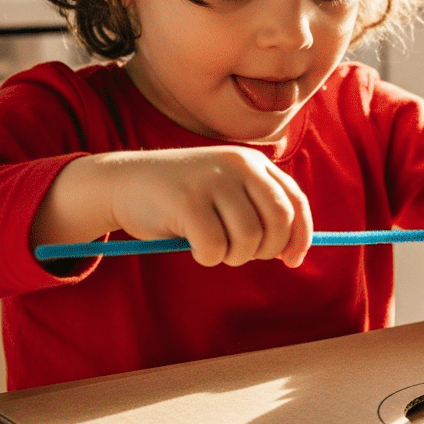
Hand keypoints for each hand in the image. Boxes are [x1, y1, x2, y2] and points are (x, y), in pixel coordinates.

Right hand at [33, 147, 311, 267]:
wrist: (123, 182)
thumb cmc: (183, 197)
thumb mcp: (227, 193)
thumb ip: (258, 210)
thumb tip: (293, 250)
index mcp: (253, 162)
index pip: (295, 201)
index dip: (300, 235)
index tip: (293, 260)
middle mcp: (238, 165)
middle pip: (278, 221)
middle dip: (267, 249)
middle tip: (242, 255)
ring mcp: (213, 180)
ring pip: (249, 239)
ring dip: (233, 256)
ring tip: (214, 247)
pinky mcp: (187, 200)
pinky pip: (215, 248)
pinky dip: (208, 257)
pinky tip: (194, 247)